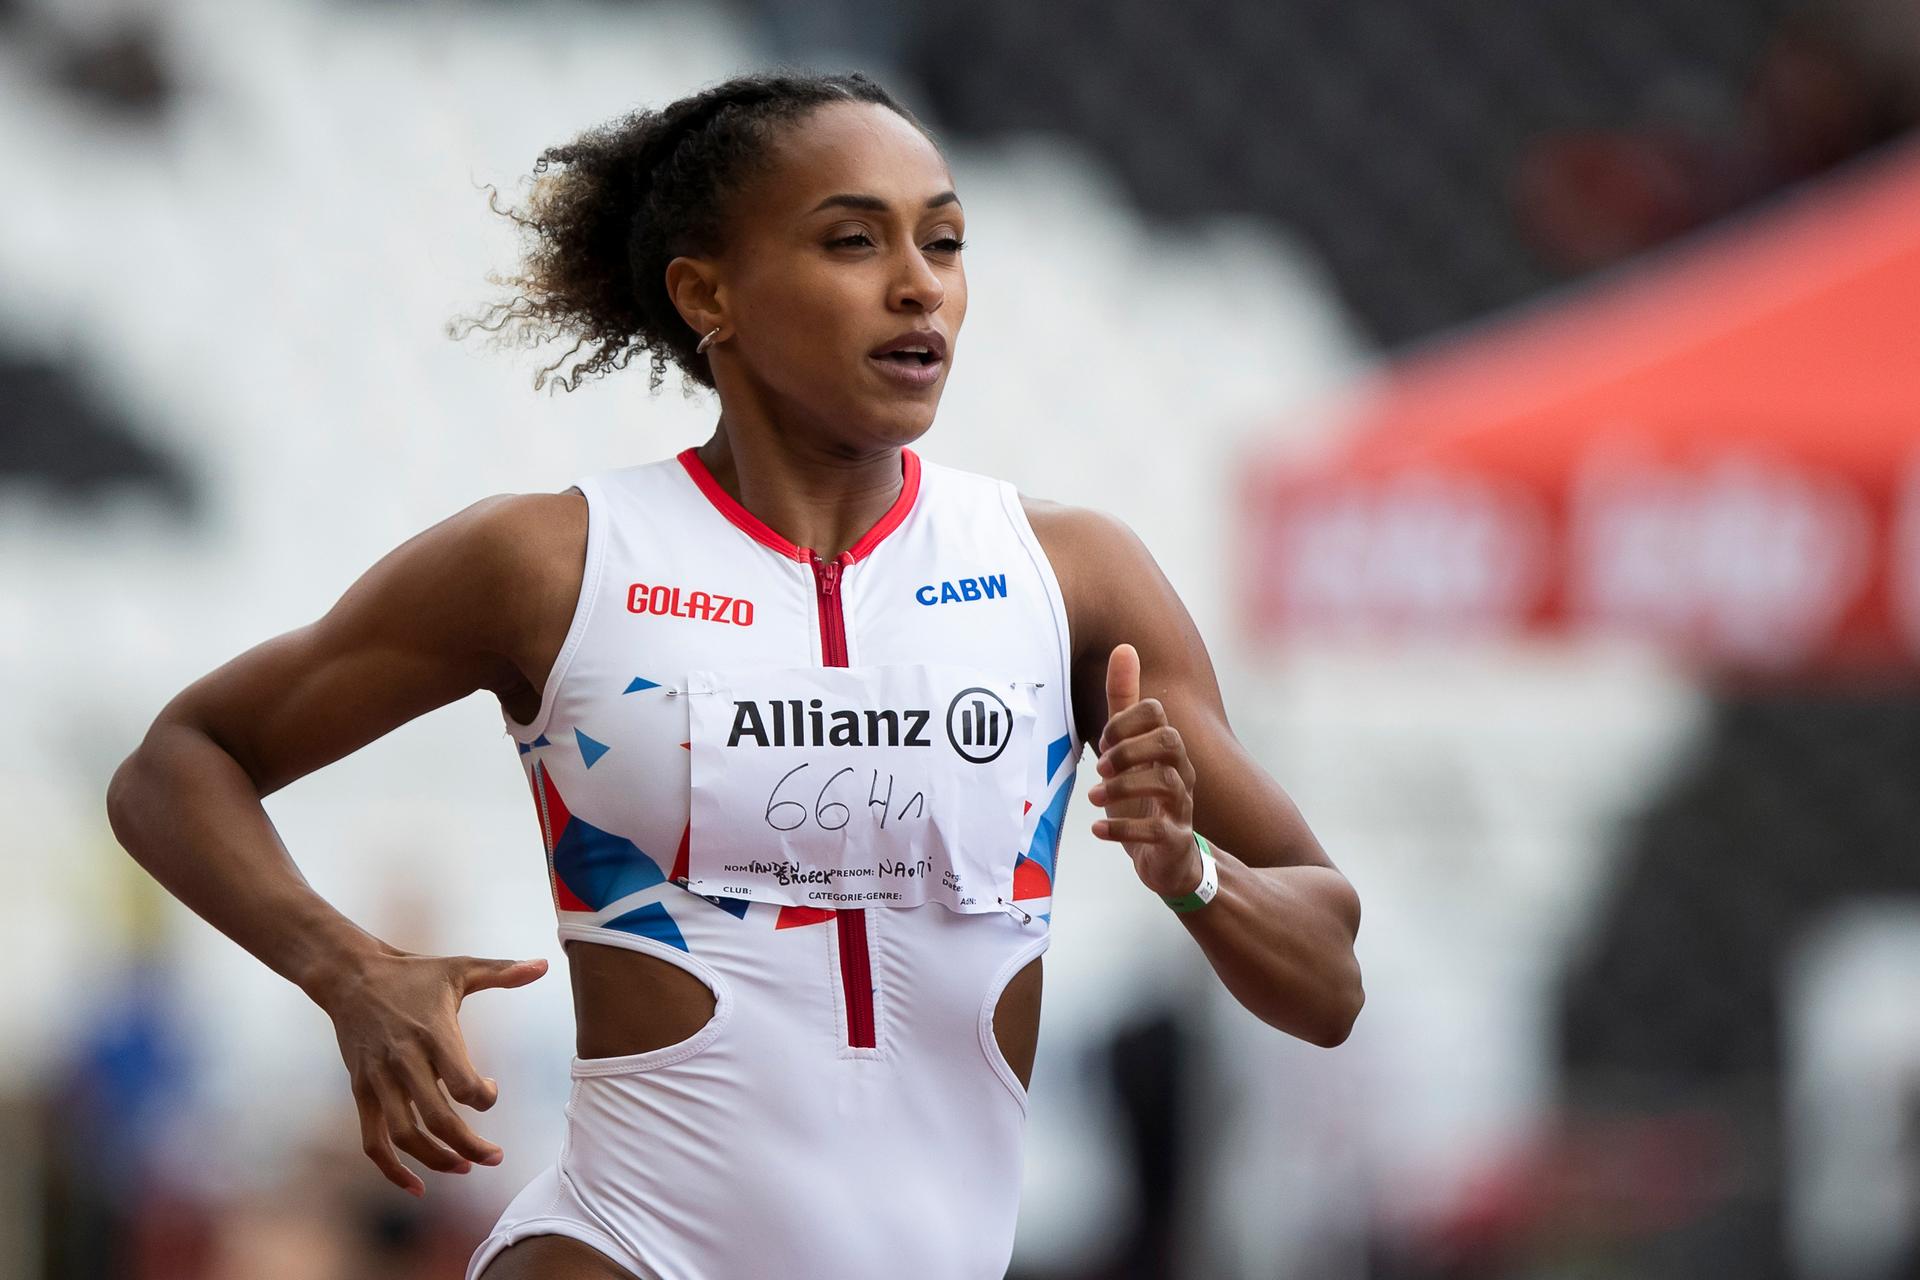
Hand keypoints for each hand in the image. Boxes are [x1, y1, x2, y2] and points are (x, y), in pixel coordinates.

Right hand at [316, 949, 547, 1195]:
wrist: (351, 976)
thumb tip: (544, 964)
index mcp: (433, 1034)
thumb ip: (503, 971)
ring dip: (436, 1160)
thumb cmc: (413, 974)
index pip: (462, 1083)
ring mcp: (379, 1080)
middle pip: (438, 1119)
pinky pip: (372, 1141)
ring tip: (463, 1168)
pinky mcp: (361, 1091)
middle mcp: (405, 1061)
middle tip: (494, 1158)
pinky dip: (391, 1169)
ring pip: (406, 1136)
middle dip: (470, 1146)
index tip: (491, 1089)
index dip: (484, 1097)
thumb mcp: (460, 968)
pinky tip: (415, 1186)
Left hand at [1088, 642, 1201, 898]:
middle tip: (1100, 766)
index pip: (1156, 714)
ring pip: (1166, 783)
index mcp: (1167, 748)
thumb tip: (1124, 647)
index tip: (1102, 742)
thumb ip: (1124, 703)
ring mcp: (1181, 806)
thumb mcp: (1129, 748)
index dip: (1124, 722)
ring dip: (1122, 787)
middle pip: (1170, 741)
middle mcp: (1180, 772)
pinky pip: (1157, 830)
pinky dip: (1124, 830)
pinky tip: (1098, 831)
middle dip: (1130, 748)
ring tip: (1093, 797)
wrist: (1168, 859)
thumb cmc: (1144, 797)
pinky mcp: (1175, 839)